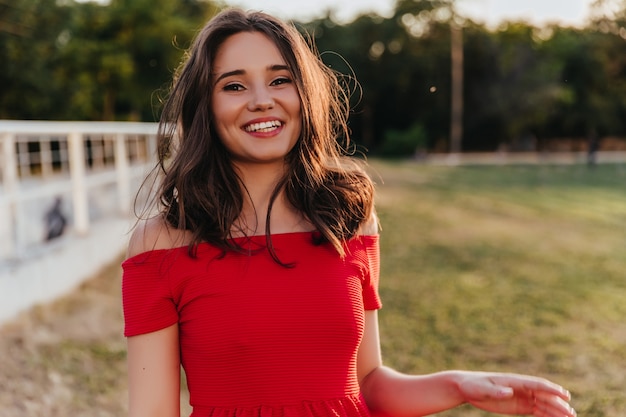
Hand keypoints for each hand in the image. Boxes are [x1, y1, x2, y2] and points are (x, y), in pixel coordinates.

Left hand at [456, 371, 575, 416]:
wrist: (466, 387)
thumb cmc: (473, 385)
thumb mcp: (482, 389)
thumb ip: (495, 391)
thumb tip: (508, 392)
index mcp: (514, 381)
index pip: (537, 384)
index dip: (552, 389)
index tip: (566, 395)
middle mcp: (521, 388)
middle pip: (544, 395)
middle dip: (558, 404)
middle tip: (572, 414)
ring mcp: (521, 396)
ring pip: (543, 403)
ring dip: (556, 410)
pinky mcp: (519, 405)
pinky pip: (536, 410)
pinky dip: (547, 415)